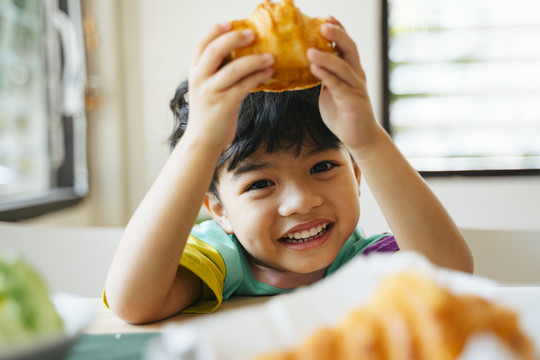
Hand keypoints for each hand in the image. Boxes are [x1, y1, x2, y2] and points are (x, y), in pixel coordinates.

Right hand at [186, 22, 273, 149]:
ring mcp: (211, 92)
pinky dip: (258, 77)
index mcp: (195, 72)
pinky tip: (269, 73)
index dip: (215, 30)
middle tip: (253, 34)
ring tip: (271, 56)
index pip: (201, 44)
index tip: (231, 22)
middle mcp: (200, 79)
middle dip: (235, 38)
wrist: (203, 140)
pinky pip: (244, 86)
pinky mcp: (225, 104)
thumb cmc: (210, 112)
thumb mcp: (207, 88)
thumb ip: (217, 71)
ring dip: (254, 60)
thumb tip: (242, 53)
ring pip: (234, 69)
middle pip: (215, 50)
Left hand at [307, 17, 379, 150]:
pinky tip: (314, 69)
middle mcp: (356, 76)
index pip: (346, 46)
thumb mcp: (332, 91)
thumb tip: (306, 64)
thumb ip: (324, 77)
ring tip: (310, 50)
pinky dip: (326, 76)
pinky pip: (338, 87)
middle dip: (337, 36)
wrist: (360, 138)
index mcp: (351, 71)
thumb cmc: (343, 114)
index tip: (327, 17)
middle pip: (349, 50)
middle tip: (323, 24)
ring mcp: (356, 88)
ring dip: (326, 57)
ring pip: (343, 67)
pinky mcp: (352, 103)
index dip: (338, 31)